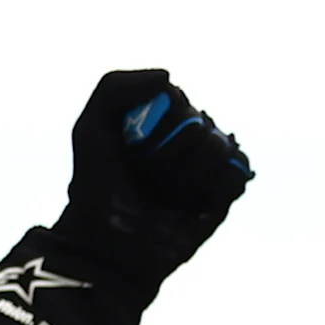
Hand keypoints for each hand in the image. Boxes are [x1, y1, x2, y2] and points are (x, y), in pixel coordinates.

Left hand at [57, 69, 251, 278]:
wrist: (107, 247)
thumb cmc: (97, 188)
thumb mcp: (90, 130)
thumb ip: (115, 87)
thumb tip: (169, 77)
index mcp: (160, 118)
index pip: (175, 101)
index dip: (154, 125)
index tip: (129, 148)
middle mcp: (188, 136)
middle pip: (197, 126)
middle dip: (166, 156)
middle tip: (144, 178)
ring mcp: (208, 164)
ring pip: (218, 148)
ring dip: (185, 175)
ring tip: (163, 194)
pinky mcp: (224, 193)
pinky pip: (235, 173)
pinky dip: (212, 186)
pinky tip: (190, 202)